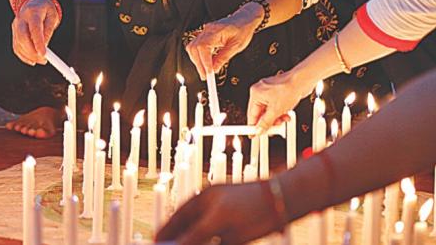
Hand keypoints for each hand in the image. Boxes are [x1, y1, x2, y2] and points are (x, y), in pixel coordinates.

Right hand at [11, 0, 59, 65]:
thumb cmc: (45, 8)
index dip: (38, 42)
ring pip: (18, 44)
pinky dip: (23, 55)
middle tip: (43, 60)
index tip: (44, 54)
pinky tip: (32, 60)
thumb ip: (48, 30)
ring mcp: (15, 25)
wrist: (32, 0)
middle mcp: (21, 18)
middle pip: (22, 37)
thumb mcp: (52, 16)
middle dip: (32, 52)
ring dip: (29, 55)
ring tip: (41, 60)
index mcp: (33, 12)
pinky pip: (16, 46)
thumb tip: (45, 46)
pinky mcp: (14, 32)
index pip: (34, 28)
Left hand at [156, 183, 279, 244]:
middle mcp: (217, 211)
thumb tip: (177, 235)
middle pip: (189, 236)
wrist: (281, 197)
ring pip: (203, 244)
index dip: (166, 229)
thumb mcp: (218, 198)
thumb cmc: (244, 197)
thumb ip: (199, 213)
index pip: (179, 216)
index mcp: (208, 195)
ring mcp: (230, 227)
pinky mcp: (240, 241)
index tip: (155, 240)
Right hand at [186, 4, 263, 79]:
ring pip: (192, 47)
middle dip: (198, 64)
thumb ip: (224, 57)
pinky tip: (205, 63)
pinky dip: (198, 56)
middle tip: (205, 76)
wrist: (244, 18)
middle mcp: (208, 30)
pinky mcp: (205, 34)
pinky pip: (196, 46)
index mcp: (217, 31)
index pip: (203, 47)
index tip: (209, 73)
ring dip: (197, 61)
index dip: (204, 61)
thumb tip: (214, 69)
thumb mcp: (237, 46)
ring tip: (205, 71)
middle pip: (194, 48)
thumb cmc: (243, 29)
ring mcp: (205, 31)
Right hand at [247, 71, 314, 132]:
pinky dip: (279, 112)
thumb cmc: (289, 88)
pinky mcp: (277, 93)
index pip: (251, 114)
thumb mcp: (276, 110)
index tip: (252, 135)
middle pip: (261, 113)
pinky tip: (285, 114)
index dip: (252, 126)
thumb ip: (265, 122)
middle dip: (268, 121)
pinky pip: (275, 106)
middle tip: (272, 129)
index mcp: (256, 93)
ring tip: (283, 119)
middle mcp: (261, 91)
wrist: (303, 80)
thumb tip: (259, 130)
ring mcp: (269, 92)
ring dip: (276, 118)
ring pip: (269, 111)